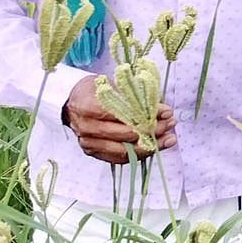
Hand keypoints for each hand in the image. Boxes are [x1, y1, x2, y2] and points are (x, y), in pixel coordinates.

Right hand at [61, 73, 175, 164]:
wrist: (71, 104)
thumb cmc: (92, 92)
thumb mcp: (109, 84)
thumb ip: (131, 96)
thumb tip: (158, 106)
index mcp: (88, 107)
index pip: (122, 114)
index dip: (147, 115)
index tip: (166, 111)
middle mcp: (87, 128)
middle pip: (125, 134)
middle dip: (152, 130)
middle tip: (170, 123)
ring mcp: (89, 143)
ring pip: (125, 150)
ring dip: (151, 145)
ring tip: (169, 139)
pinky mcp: (94, 153)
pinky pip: (120, 157)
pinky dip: (140, 153)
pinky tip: (156, 146)